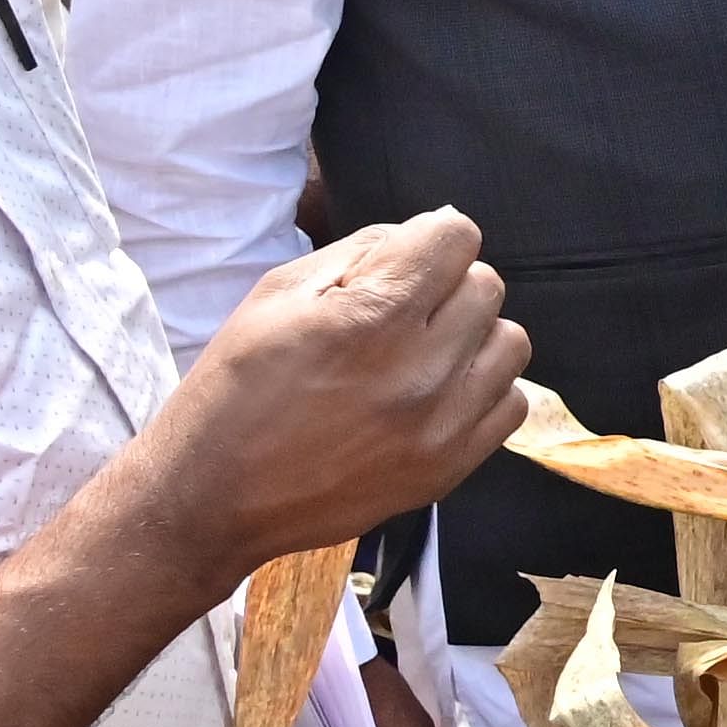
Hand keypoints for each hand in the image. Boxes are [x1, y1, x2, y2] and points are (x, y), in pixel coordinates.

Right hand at [130, 211, 527, 591]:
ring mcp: (443, 424)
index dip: (429, 240)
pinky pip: (511, 403)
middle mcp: (421, 369)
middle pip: (486, 286)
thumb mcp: (277, 294)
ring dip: (472, 337)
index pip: (458, 237)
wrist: (214, 497)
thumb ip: (362, 250)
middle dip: (446, 286)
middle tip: (399, 314)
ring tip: (421, 355)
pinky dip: (482, 390)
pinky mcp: (451, 468)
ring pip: (509, 342)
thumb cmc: (237, 388)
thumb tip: (430, 228)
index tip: (404, 262)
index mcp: (373, 317)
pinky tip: (435, 395)